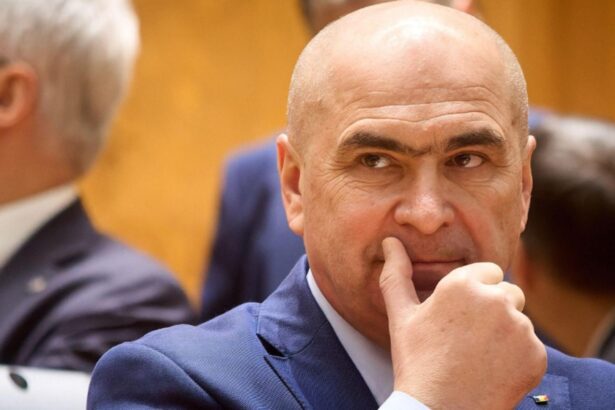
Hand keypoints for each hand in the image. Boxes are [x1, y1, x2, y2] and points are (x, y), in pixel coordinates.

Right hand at [379, 237, 545, 409]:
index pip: (488, 272)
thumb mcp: (401, 316)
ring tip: (480, 356)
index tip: (461, 316)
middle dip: (494, 309)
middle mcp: (496, 299)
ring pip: (520, 320)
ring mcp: (519, 328)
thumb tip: (390, 241)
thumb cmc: (416, 361)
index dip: (475, 292)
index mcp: (463, 284)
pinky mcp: (535, 354)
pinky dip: (518, 358)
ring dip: (506, 333)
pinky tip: (493, 371)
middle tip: (470, 337)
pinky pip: (531, 346)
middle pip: (508, 293)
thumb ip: (396, 274)